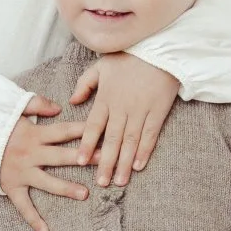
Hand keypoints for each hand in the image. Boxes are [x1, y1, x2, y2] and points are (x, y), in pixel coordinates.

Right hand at [0, 97, 92, 230]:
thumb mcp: (14, 109)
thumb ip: (36, 104)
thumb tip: (58, 107)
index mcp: (34, 134)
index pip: (64, 131)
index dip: (84, 130)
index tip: (104, 131)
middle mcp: (31, 154)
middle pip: (62, 156)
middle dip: (86, 158)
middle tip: (106, 161)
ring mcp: (22, 172)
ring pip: (48, 182)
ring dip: (67, 188)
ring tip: (85, 194)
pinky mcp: (12, 187)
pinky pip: (24, 206)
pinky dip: (34, 220)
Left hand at [70, 53, 179, 186]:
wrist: (158, 48)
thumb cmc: (128, 56)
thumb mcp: (101, 65)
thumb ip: (85, 83)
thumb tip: (72, 100)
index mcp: (106, 97)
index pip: (93, 126)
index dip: (86, 144)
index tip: (80, 161)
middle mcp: (122, 107)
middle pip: (111, 140)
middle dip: (105, 163)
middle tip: (101, 182)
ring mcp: (141, 110)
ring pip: (130, 141)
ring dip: (124, 163)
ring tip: (119, 181)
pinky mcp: (158, 111)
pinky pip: (150, 134)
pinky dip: (144, 150)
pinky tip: (138, 166)